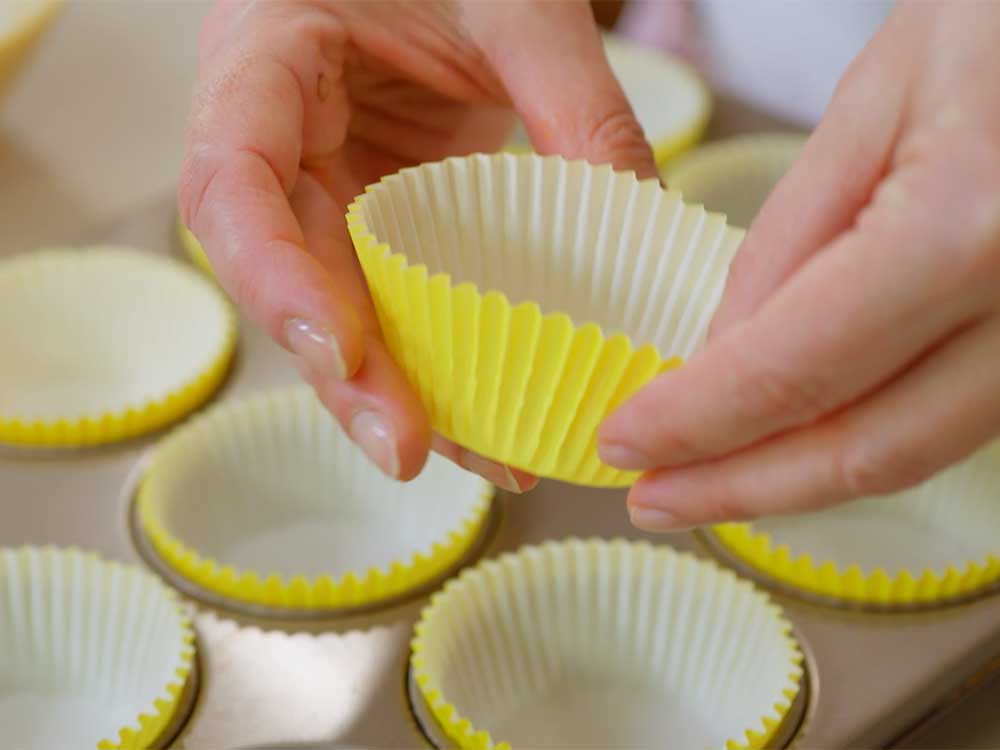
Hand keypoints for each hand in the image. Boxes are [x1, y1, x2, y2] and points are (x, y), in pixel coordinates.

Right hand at [179, 0, 656, 488]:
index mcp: (264, 59)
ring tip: (478, 453)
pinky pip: (389, 292)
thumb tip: (644, 225)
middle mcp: (273, 137)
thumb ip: (579, 105)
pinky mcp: (367, 211)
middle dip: (344, 370)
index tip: (341, 351)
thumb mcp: (521, 6)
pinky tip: (487, 411)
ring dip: (396, 385)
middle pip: (282, 272)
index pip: (229, 181)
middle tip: (407, 448)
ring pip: (337, 300)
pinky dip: (435, 355)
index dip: (273, 277)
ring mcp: (318, 181)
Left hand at [599, 3, 999, 529]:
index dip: (695, 422)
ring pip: (915, 450)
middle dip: (739, 487)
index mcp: (970, 227)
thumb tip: (721, 355)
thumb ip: (795, 239)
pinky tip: (795, 436)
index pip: (793, 370)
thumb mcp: (878, 100)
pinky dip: (863, 438)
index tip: (624, 442)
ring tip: (707, 480)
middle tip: (653, 498)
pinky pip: (955, 415)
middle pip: (863, 449)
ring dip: (798, 478)